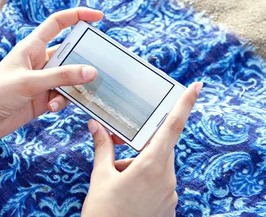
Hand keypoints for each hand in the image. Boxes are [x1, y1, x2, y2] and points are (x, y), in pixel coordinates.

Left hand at [0, 7, 102, 144]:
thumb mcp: (29, 82)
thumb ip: (61, 77)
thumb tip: (91, 72)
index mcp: (31, 47)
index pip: (58, 23)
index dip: (78, 16)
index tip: (99, 17)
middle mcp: (39, 61)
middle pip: (70, 53)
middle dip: (83, 61)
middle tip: (97, 70)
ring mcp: (41, 81)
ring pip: (69, 78)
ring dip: (72, 87)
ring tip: (63, 96)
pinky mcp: (42, 99)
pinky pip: (63, 96)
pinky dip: (62, 101)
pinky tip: (52, 108)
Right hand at [81, 82, 201, 216]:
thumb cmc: (103, 210)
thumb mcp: (100, 175)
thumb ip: (103, 148)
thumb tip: (96, 125)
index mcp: (150, 165)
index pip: (171, 127)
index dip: (184, 105)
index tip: (196, 86)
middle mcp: (166, 178)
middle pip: (158, 149)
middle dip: (138, 151)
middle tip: (117, 165)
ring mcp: (170, 194)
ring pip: (157, 168)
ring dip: (139, 169)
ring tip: (118, 186)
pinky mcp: (169, 207)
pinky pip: (159, 185)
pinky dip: (144, 184)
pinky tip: (128, 197)